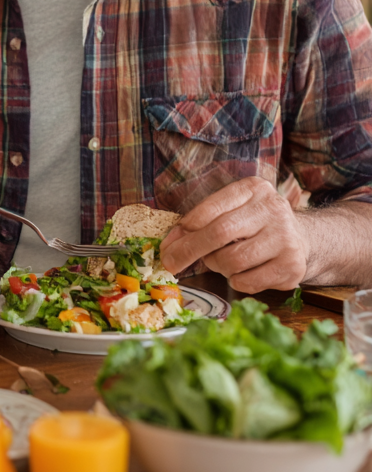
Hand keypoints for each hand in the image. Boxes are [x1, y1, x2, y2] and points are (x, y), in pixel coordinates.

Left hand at [160, 176, 308, 291]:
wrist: (302, 239)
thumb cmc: (254, 224)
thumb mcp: (231, 211)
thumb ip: (201, 222)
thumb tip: (170, 245)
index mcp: (253, 189)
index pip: (210, 208)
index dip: (185, 228)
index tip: (169, 243)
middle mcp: (273, 209)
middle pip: (219, 233)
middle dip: (190, 250)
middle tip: (171, 263)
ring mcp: (286, 238)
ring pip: (232, 260)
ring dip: (217, 266)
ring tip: (222, 261)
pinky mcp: (292, 266)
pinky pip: (247, 282)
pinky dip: (235, 281)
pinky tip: (242, 272)